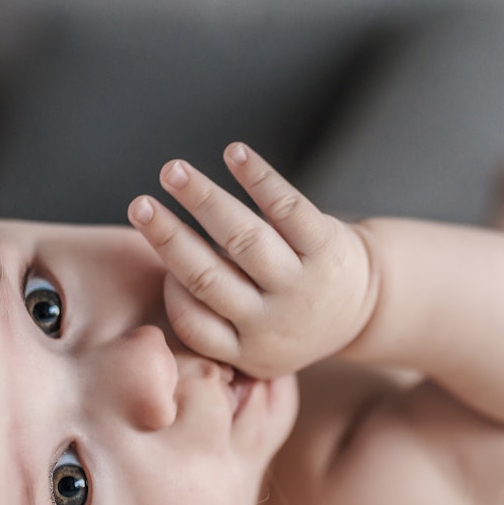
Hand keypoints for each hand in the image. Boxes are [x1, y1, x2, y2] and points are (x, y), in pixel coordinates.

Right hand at [127, 143, 376, 379]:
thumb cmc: (289, 314)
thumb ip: (215, 323)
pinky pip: (288, 209)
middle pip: (211, 278)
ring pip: (245, 240)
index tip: (162, 268)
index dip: (173, 294)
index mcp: (249, 350)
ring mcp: (303, 284)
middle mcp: (274, 321)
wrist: (365, 306)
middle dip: (170, 239)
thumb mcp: (256, 341)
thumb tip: (159, 274)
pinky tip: (234, 154)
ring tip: (172, 171)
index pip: (196, 325)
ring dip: (204, 200)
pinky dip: (259, 178)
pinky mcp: (327, 248)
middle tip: (138, 206)